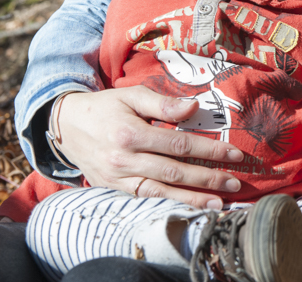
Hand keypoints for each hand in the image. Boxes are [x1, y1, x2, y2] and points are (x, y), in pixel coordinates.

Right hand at [54, 86, 243, 208]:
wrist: (65, 125)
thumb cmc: (105, 107)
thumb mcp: (132, 95)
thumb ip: (163, 103)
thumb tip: (194, 106)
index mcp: (131, 134)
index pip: (179, 145)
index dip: (209, 150)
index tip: (234, 154)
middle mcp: (124, 160)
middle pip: (174, 172)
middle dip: (208, 179)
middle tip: (235, 183)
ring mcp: (117, 179)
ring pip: (161, 192)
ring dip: (192, 199)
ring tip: (218, 203)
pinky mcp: (113, 189)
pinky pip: (145, 199)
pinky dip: (169, 204)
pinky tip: (188, 207)